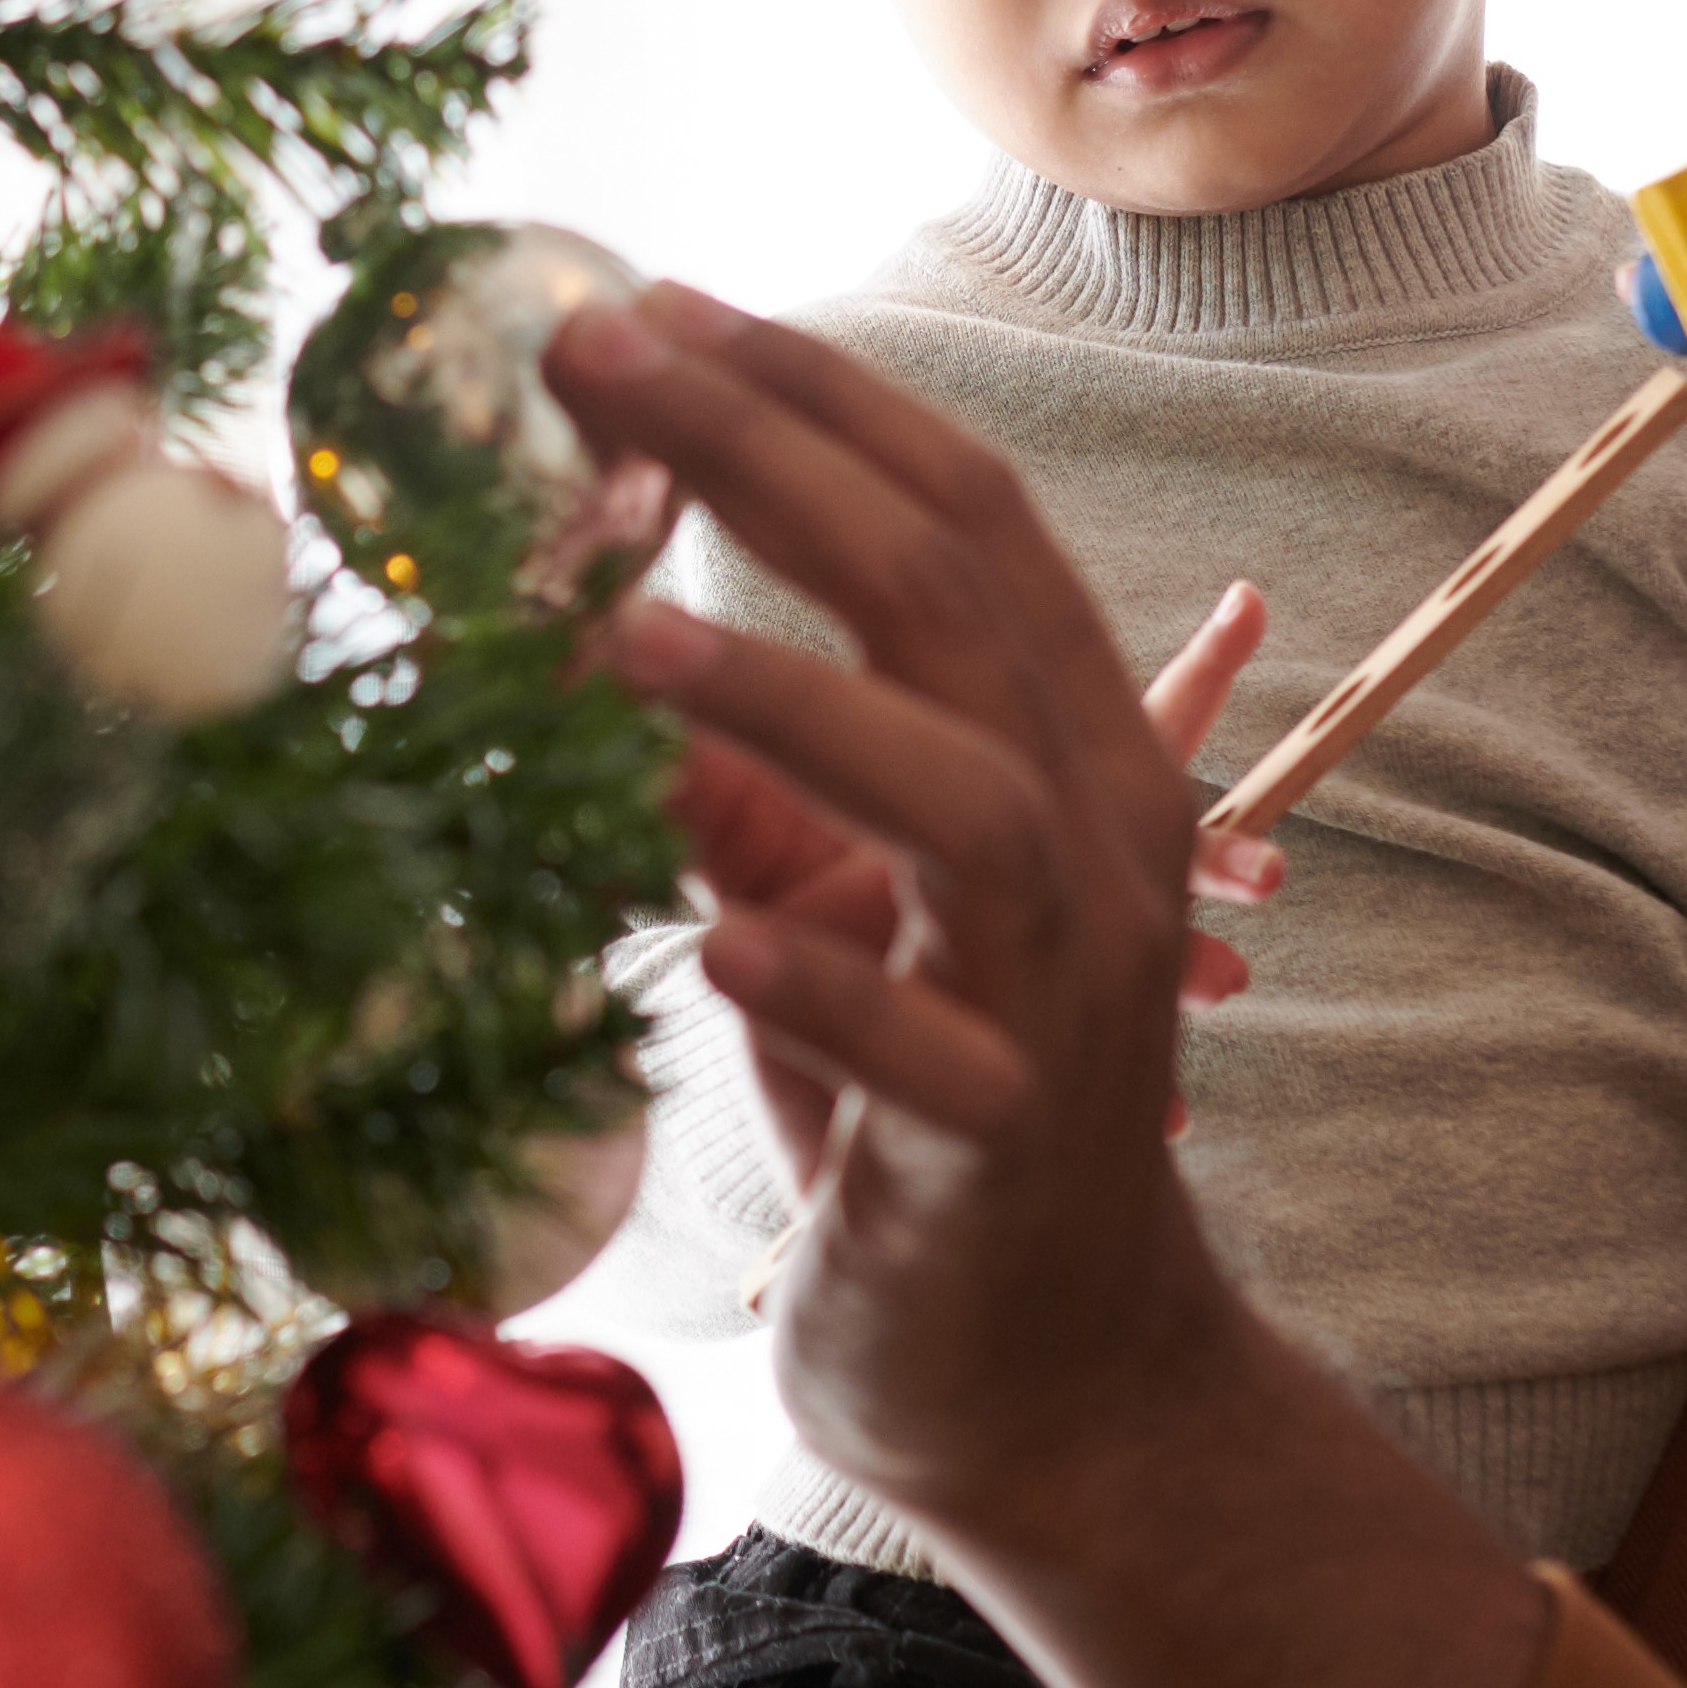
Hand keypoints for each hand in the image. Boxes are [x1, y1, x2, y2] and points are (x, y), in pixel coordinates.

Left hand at [542, 286, 1557, 1687]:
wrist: (1052, 1379)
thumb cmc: (924, 1122)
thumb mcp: (831, 912)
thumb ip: (746, 783)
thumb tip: (590, 637)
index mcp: (1070, 753)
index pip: (968, 520)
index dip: (819, 401)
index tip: (659, 308)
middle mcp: (1096, 845)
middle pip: (956, 603)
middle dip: (771, 464)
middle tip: (596, 360)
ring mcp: (1064, 997)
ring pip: (967, 799)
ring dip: (793, 703)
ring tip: (612, 643)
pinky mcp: (1005, 1149)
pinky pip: (931, 1054)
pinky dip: (828, 988)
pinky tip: (714, 945)